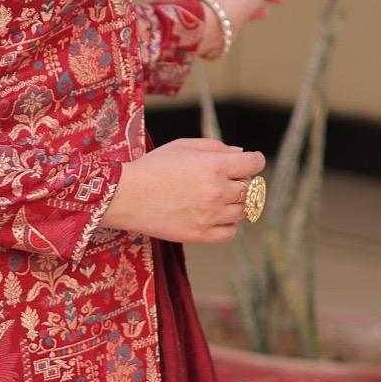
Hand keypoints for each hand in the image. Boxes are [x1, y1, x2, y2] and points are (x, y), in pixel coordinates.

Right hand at [99, 137, 266, 244]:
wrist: (125, 196)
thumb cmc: (152, 167)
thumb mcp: (183, 145)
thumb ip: (215, 147)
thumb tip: (241, 153)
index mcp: (215, 165)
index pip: (254, 164)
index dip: (254, 161)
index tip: (249, 162)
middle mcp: (217, 191)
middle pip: (250, 188)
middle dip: (242, 181)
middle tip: (226, 179)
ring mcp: (211, 216)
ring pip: (243, 211)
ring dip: (236, 203)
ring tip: (216, 198)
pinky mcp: (201, 235)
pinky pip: (230, 232)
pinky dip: (228, 224)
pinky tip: (214, 216)